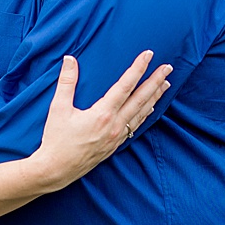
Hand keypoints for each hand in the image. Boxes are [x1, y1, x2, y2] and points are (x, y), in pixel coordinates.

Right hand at [33, 52, 171, 190]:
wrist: (57, 169)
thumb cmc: (55, 140)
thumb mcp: (58, 109)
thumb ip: (66, 82)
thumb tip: (70, 59)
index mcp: (102, 114)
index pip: (125, 86)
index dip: (138, 68)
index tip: (148, 55)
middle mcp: (115, 125)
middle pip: (141, 99)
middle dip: (156, 81)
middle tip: (168, 68)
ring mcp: (117, 136)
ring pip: (142, 112)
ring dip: (155, 97)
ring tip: (166, 84)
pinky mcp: (115, 145)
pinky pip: (136, 125)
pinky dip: (146, 114)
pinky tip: (151, 108)